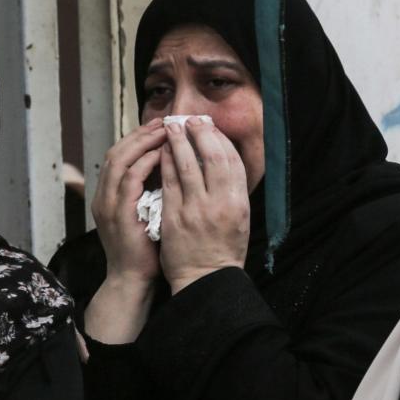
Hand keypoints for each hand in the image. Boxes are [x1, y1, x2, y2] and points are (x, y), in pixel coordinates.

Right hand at [90, 117, 165, 284]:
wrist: (132, 280)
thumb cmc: (144, 250)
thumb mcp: (145, 214)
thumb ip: (150, 192)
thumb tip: (171, 167)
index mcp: (108, 196)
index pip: (119, 156)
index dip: (138, 138)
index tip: (160, 127)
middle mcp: (103, 196)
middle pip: (117, 151)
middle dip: (140, 134)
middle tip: (164, 121)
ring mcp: (108, 204)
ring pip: (119, 160)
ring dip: (143, 143)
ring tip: (164, 131)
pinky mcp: (118, 213)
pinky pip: (129, 179)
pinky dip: (145, 163)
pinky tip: (161, 154)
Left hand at [159, 118, 249, 293]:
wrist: (205, 280)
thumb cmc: (223, 251)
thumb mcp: (239, 220)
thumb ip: (233, 193)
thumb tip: (225, 163)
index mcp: (240, 203)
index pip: (233, 161)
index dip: (220, 140)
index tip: (210, 127)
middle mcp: (221, 203)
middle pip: (213, 157)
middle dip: (201, 133)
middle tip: (191, 119)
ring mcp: (197, 208)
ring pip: (188, 164)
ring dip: (179, 141)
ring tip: (171, 126)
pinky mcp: (175, 216)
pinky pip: (169, 181)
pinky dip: (165, 162)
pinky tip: (160, 150)